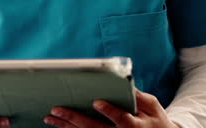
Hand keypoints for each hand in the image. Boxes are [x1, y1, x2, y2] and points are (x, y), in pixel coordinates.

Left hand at [44, 89, 179, 127]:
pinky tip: (59, 125)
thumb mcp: (153, 106)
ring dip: (66, 127)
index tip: (96, 102)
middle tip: (57, 109)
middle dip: (75, 119)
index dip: (109, 111)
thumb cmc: (155, 120)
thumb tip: (124, 83)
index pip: (121, 119)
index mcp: (135, 125)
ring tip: (50, 117)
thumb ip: (139, 97)